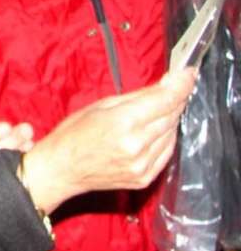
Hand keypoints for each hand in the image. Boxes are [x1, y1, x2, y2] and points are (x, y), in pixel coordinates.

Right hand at [22, 67, 196, 213]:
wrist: (61, 169)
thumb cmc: (73, 134)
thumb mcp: (101, 105)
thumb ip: (137, 96)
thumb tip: (166, 85)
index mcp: (123, 122)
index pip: (165, 100)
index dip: (181, 84)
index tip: (188, 73)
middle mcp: (136, 145)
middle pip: (171, 115)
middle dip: (174, 98)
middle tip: (172, 86)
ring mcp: (142, 164)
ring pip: (171, 134)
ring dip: (169, 118)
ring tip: (155, 110)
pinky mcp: (145, 177)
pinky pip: (166, 152)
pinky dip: (164, 138)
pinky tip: (153, 130)